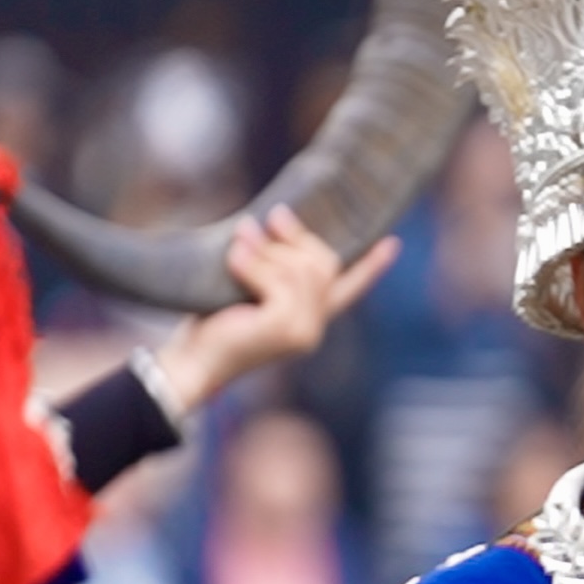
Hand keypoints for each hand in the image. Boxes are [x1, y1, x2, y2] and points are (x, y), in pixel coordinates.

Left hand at [148, 208, 399, 414]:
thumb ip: (269, 267)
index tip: (392, 244)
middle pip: (323, 265)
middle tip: (264, 221)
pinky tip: (232, 257)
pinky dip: (252, 263)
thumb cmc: (211, 326)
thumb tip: (271, 220)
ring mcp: (304, 331)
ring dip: (266, 249)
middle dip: (294, 239)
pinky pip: (277, 280)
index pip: (349, 290)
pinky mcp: (285, 329)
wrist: (190, 364)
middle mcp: (314, 328)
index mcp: (309, 319)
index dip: (372, 266)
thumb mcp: (246, 290)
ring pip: (300, 270)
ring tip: (239, 235)